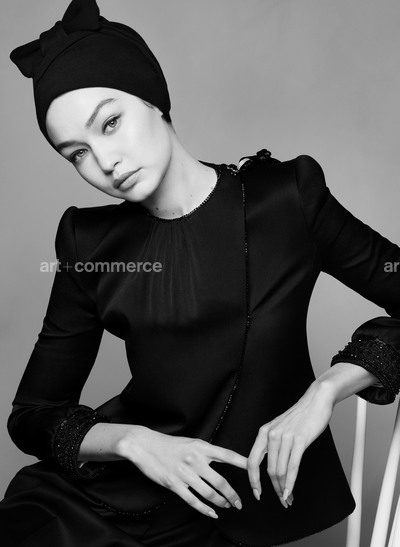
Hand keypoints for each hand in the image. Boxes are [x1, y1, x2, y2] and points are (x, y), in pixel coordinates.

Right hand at [117, 426, 247, 518]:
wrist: (145, 445)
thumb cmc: (169, 444)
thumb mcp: (192, 442)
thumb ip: (207, 451)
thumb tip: (224, 459)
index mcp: (202, 447)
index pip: (228, 455)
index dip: (244, 464)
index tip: (257, 470)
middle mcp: (196, 460)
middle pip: (221, 482)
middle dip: (233, 495)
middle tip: (240, 503)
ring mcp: (185, 473)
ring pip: (209, 494)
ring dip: (221, 503)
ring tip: (227, 506)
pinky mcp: (174, 485)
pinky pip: (194, 501)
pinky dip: (205, 510)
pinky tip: (212, 513)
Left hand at [247, 381, 334, 507]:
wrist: (316, 400)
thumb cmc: (300, 416)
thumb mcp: (280, 428)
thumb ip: (273, 444)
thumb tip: (270, 466)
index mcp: (264, 432)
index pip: (252, 461)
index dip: (253, 480)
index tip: (257, 493)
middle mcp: (271, 435)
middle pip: (268, 470)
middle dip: (273, 489)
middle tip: (281, 501)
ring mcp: (285, 437)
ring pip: (279, 471)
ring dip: (283, 489)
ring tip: (288, 498)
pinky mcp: (299, 440)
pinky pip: (292, 467)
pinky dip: (290, 483)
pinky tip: (290, 492)